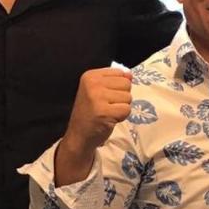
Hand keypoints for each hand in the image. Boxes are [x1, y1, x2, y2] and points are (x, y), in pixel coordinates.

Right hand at [56, 68, 132, 184]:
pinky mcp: (104, 112)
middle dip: (122, 97)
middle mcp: (93, 83)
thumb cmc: (91, 112)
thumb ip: (114, 81)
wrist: (79, 135)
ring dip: (122, 107)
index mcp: (90, 75)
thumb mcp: (99, 91)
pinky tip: (110, 119)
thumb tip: (130, 74)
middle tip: (108, 106)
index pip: (120, 73)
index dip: (118, 86)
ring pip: (128, 97)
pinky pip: (127, 109)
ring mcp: (97, 97)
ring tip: (108, 112)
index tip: (106, 96)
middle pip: (126, 84)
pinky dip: (122, 116)